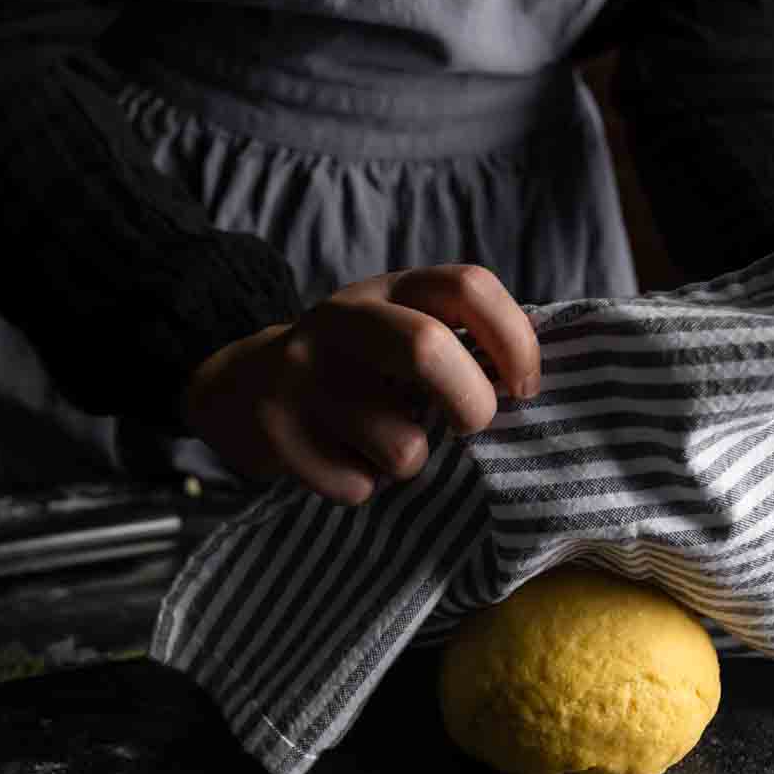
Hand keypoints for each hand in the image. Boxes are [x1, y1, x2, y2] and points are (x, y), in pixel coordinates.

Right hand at [182, 264, 539, 503]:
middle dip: (471, 404)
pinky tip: (340, 459)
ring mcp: (302, 372)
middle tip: (470, 426)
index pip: (469, 286)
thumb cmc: (357, 368)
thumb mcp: (402, 330)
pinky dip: (362, 487)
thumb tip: (529, 384)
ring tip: (383, 444)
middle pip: (428, 349)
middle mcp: (343, 318)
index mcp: (391, 288)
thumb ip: (461, 342)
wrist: (244, 388)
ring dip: (409, 462)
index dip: (515, 341)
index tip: (524, 389)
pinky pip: (356, 486)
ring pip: (400, 446)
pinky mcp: (275, 430)